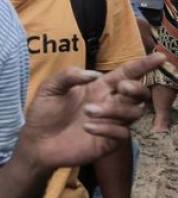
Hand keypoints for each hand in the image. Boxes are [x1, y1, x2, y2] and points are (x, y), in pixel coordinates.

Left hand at [16, 53, 161, 168]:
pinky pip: (122, 133)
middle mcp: (110, 104)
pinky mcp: (109, 142)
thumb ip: (68, 76)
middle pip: (139, 94)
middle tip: (121, 87)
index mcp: (99, 88)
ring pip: (133, 113)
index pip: (126, 73)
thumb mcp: (50, 88)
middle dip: (136, 87)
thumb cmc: (44, 113)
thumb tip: (93, 74)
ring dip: (114, 109)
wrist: (37, 141)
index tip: (161, 55)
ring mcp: (112, 123)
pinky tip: (87, 128)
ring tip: (87, 112)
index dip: (143, 64)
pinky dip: (108, 128)